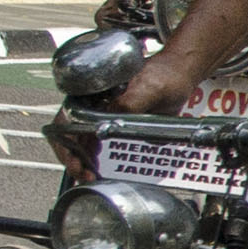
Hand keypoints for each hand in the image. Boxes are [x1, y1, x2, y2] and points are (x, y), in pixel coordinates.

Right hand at [47, 0, 247, 178]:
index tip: (76, 159)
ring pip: (82, 140)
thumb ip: (135, 100)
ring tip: (92, 175)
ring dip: (84, 159)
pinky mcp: (117, 122)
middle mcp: (94, 100)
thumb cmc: (166, 74)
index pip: (65, 117)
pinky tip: (103, 169)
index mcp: (95, 91)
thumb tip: (119, 111)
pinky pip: (100, 142)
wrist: (183, 73)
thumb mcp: (152, 88)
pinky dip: (98, 157)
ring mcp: (104, 112)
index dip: (65, 140)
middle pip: (69, 133)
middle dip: (72, 155)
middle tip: (84, 174)